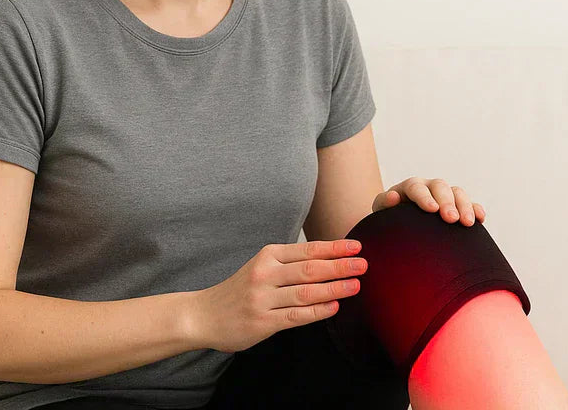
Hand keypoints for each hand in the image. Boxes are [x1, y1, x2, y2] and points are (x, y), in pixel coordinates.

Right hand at [191, 239, 368, 352]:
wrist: (204, 314)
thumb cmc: (240, 290)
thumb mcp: (261, 267)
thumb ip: (290, 264)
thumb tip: (330, 260)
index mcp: (267, 256)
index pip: (307, 250)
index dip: (334, 248)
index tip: (356, 246)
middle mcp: (265, 274)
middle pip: (309, 269)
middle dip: (339, 266)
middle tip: (363, 265)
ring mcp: (263, 299)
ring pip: (305, 292)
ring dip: (334, 288)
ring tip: (355, 285)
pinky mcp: (262, 322)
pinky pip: (296, 315)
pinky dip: (317, 311)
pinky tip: (333, 307)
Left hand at [371, 177, 485, 226]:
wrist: (401, 228)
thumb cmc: (390, 220)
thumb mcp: (382, 212)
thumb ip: (383, 204)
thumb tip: (393, 197)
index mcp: (409, 187)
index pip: (416, 187)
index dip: (425, 197)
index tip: (432, 210)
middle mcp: (429, 188)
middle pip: (440, 187)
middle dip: (447, 202)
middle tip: (451, 219)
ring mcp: (445, 195)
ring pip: (457, 193)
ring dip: (464, 206)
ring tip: (468, 223)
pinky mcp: (458, 206)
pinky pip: (470, 204)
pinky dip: (476, 209)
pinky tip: (480, 219)